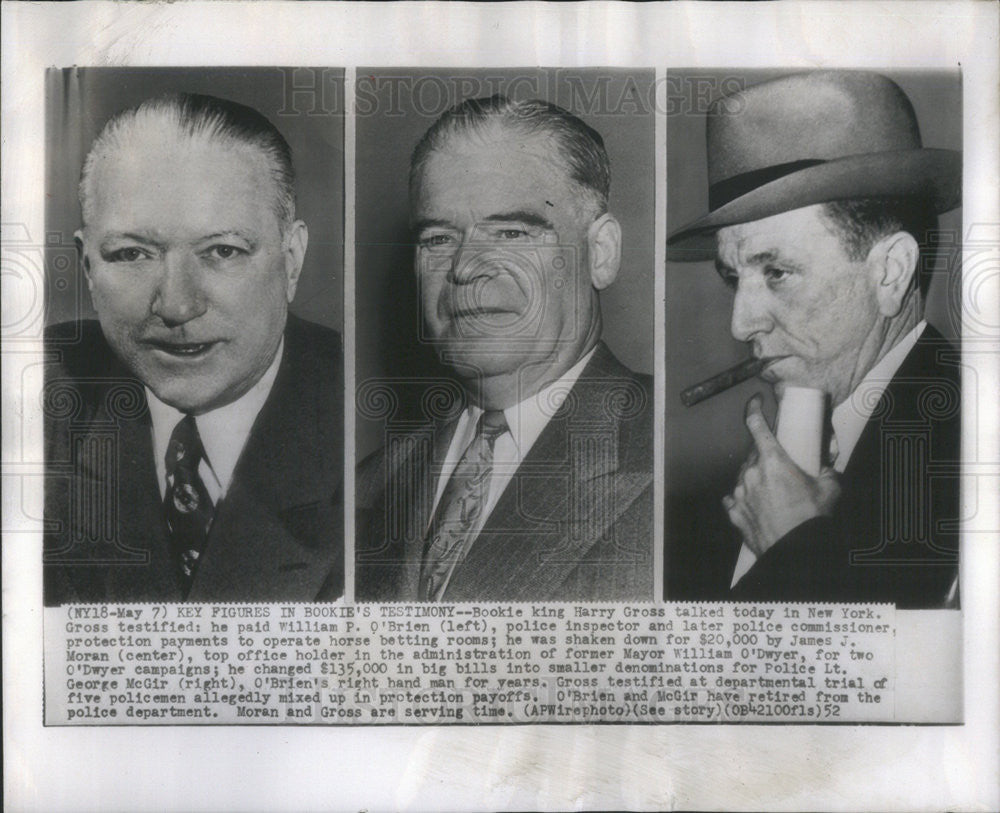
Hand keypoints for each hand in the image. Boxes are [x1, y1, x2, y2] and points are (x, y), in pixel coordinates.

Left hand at [723, 395, 840, 556]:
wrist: (796, 552)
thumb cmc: (811, 521)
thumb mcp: (830, 488)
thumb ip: (826, 471)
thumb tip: (826, 468)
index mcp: (773, 461)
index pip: (756, 425)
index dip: (754, 410)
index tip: (754, 403)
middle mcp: (751, 473)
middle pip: (753, 454)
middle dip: (766, 456)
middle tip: (782, 468)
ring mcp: (739, 492)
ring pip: (744, 475)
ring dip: (757, 478)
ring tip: (776, 493)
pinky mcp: (734, 511)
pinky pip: (736, 497)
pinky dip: (746, 498)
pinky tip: (760, 504)